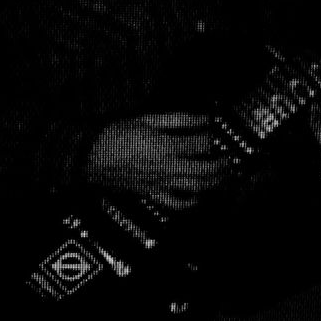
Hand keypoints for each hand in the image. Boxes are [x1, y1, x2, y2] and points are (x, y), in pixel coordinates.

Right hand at [84, 112, 231, 211]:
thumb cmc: (117, 133)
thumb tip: (202, 117)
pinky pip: (174, 203)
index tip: (215, 130)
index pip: (201, 144)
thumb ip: (178, 119)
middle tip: (229, 158)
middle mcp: (168, 168)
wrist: (91, 155)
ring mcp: (160, 183)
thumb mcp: (148, 119)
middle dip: (221, 164)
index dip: (212, 136)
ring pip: (195, 187)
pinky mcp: (151, 193)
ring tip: (224, 176)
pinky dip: (189, 202)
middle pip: (204, 169)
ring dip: (213, 183)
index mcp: (167, 147)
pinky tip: (198, 197)